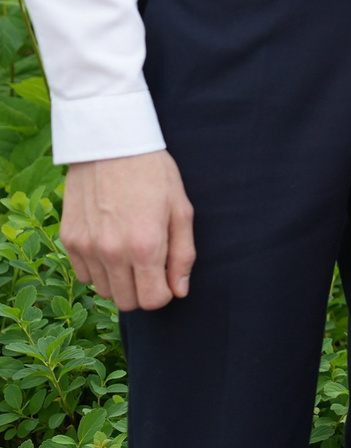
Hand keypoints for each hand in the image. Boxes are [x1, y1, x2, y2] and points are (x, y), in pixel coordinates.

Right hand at [60, 151, 195, 310]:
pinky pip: (83, 274)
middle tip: (150, 266)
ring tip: (129, 251)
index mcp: (144, 247)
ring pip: (103, 290)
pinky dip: (98, 268)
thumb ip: (183, 255)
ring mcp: (86, 248)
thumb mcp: (181, 210)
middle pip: (126, 302)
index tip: (166, 278)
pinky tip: (109, 244)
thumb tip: (180, 290)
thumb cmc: (154, 174)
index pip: (151, 301)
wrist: (111, 145)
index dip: (163, 294)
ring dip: (119, 280)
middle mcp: (111, 252)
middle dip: (142, 291)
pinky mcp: (68, 240)